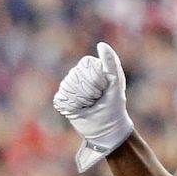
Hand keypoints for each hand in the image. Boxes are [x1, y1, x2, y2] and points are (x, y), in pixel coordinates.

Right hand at [53, 42, 133, 171]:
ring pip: (66, 87)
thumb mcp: (116, 83)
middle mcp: (81, 76)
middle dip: (85, 90)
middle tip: (96, 100)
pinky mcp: (65, 101)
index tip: (102, 89)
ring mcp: (72, 89)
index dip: (91, 78)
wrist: (106, 131)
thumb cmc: (114, 106)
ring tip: (88, 105)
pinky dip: (68, 105)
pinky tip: (79, 110)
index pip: (84, 66)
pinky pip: (60, 98)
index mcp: (94, 69)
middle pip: (73, 76)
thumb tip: (100, 44)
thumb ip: (111, 63)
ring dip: (77, 98)